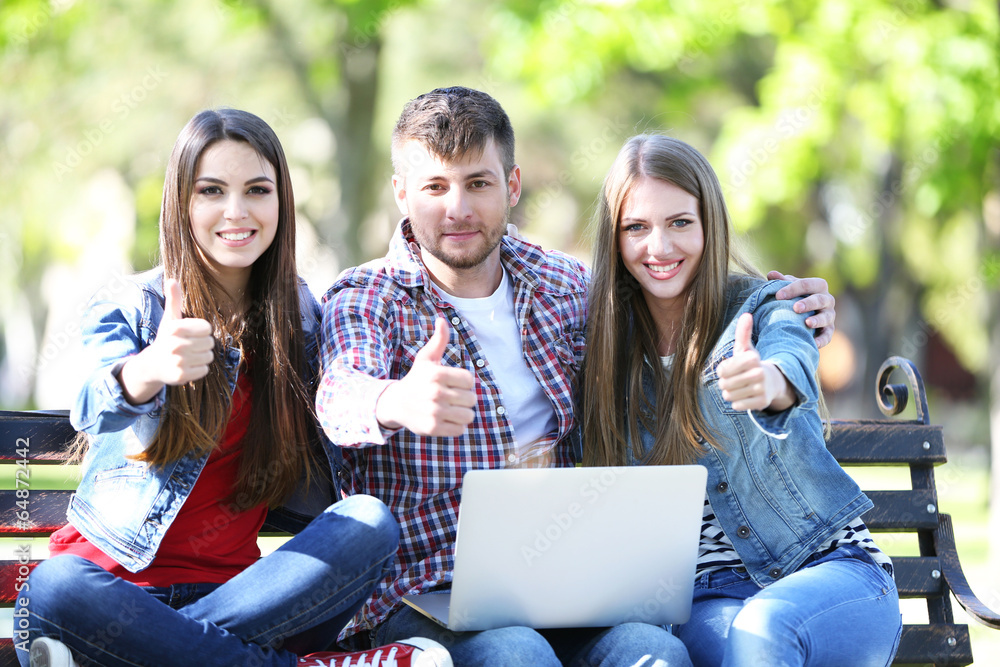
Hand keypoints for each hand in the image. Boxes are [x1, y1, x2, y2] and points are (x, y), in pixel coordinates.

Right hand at [117, 278, 214, 403]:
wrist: (153, 364)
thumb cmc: (166, 338)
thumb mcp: (170, 318)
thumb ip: (174, 299)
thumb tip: (171, 279)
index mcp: (175, 328)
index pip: (207, 328)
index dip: (202, 331)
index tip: (191, 333)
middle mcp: (175, 344)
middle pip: (210, 343)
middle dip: (202, 345)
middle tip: (189, 346)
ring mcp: (177, 361)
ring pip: (209, 356)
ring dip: (202, 357)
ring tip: (188, 356)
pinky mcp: (180, 376)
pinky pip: (204, 370)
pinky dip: (199, 369)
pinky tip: (187, 366)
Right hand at [376, 318, 476, 436]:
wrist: (395, 403)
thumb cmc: (416, 379)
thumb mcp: (426, 358)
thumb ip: (438, 340)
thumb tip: (442, 320)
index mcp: (436, 374)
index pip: (469, 380)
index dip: (464, 383)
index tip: (453, 383)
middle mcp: (435, 392)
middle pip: (471, 399)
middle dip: (464, 399)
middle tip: (451, 398)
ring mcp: (434, 412)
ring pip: (468, 415)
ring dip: (463, 413)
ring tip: (451, 409)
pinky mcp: (433, 428)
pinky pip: (460, 430)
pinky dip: (456, 426)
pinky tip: (445, 420)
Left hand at [717, 313, 794, 411]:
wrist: (772, 382)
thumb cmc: (752, 364)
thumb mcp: (746, 349)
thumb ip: (743, 333)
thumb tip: (746, 314)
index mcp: (752, 359)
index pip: (722, 370)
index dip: (722, 371)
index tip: (731, 369)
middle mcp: (758, 373)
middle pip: (724, 384)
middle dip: (725, 383)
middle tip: (735, 380)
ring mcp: (761, 389)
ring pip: (729, 395)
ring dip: (730, 393)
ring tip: (740, 388)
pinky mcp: (762, 402)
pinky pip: (737, 405)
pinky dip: (738, 403)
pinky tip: (746, 397)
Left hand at [767, 271, 835, 347]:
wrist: (802, 314)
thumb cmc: (795, 297)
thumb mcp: (789, 289)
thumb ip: (781, 282)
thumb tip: (771, 274)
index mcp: (818, 286)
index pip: (807, 284)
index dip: (793, 289)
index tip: (778, 296)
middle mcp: (827, 300)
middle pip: (820, 299)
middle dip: (808, 303)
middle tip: (795, 308)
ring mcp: (829, 315)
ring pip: (827, 317)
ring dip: (818, 320)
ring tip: (807, 323)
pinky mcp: (828, 330)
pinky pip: (828, 335)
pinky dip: (822, 339)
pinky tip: (813, 343)